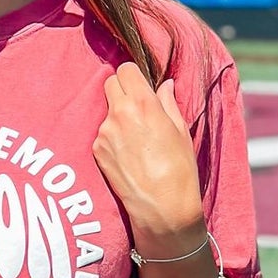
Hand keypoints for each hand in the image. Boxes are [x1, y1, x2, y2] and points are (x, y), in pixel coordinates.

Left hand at [93, 63, 205, 252]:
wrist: (162, 207)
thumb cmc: (180, 169)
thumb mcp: (181, 131)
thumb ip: (168, 103)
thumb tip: (165, 85)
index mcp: (143, 103)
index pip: (125, 70)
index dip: (133, 76)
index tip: (140, 86)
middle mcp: (119, 114)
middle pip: (110, 83)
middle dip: (122, 89)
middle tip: (136, 106)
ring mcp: (104, 133)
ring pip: (105, 110)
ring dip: (117, 116)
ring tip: (135, 138)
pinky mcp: (96, 151)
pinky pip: (102, 134)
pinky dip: (112, 137)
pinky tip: (127, 154)